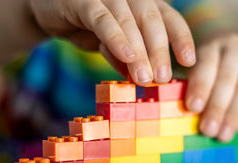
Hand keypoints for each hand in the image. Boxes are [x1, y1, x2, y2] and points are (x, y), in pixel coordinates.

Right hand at [28, 0, 195, 84]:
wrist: (47, 9)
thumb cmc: (88, 27)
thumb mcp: (114, 46)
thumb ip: (128, 58)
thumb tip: (146, 79)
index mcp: (144, 4)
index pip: (169, 18)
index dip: (181, 39)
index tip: (189, 62)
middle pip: (153, 20)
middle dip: (160, 51)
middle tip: (163, 78)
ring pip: (129, 22)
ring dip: (139, 52)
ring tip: (146, 77)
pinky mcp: (83, 0)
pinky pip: (103, 20)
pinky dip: (116, 39)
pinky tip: (127, 58)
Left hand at [186, 31, 237, 141]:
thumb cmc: (216, 65)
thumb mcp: (203, 68)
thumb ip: (197, 87)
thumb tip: (190, 117)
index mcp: (213, 45)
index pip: (206, 64)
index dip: (200, 86)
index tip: (193, 108)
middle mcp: (235, 46)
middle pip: (227, 78)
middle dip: (217, 107)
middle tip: (208, 131)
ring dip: (233, 115)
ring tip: (223, 135)